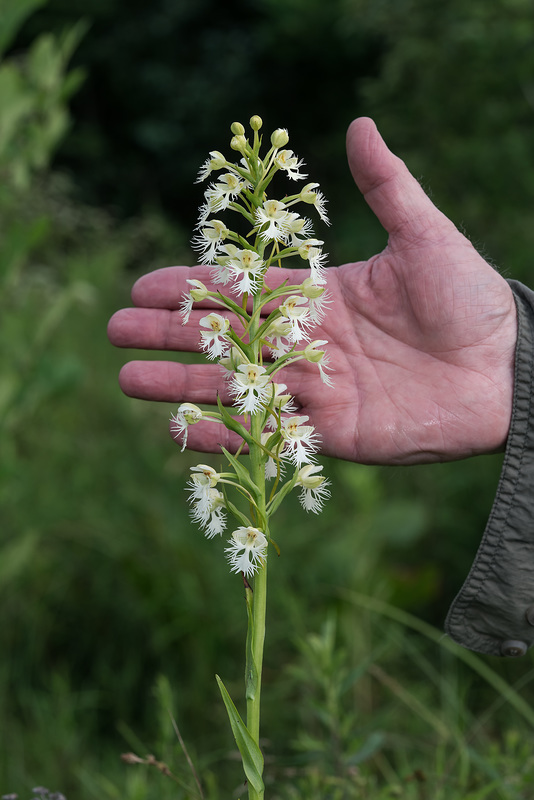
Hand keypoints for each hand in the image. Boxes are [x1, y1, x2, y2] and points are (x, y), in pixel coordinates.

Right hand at [107, 117, 516, 464]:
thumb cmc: (470, 299)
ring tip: (127, 381)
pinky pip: (267, 434)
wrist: (507, 371)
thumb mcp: (425, 235)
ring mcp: (314, 391)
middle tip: (116, 332)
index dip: (190, 288)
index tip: (141, 286)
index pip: (239, 290)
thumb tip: (357, 124)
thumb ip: (386, 187)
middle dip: (168, 336)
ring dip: (179, 387)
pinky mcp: (330, 434)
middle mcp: (306, 343)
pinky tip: (182, 431)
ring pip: (233, 387)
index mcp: (318, 295)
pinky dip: (226, 436)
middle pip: (223, 339)